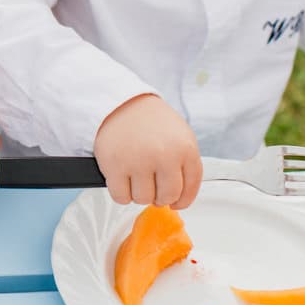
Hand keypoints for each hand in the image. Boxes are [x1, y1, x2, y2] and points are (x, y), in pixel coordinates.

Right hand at [93, 94, 201, 208]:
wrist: (121, 103)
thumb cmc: (151, 122)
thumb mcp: (180, 136)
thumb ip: (185, 166)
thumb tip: (180, 199)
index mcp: (185, 149)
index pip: (189, 189)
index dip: (182, 200)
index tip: (175, 201)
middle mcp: (164, 155)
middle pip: (166, 197)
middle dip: (159, 195)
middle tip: (151, 184)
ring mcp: (138, 160)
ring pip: (142, 199)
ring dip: (138, 193)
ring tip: (135, 176)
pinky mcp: (115, 165)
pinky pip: (121, 197)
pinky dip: (121, 193)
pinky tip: (122, 179)